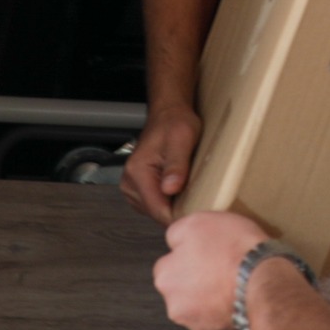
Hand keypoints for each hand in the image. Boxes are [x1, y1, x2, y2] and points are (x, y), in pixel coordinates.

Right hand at [120, 104, 199, 218]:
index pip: (158, 210)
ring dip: (174, 207)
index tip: (200, 214)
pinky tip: (180, 190)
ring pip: (157, 212)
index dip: (181, 215)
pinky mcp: (138, 190)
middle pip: (157, 214)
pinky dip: (170, 202)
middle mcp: (129, 183)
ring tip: (189, 190)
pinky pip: (156, 206)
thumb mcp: (182, 140)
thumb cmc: (175, 123)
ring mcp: (132, 188)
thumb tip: (170, 189)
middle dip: (178, 211)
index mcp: (137, 173)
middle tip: (199, 199)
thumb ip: (176, 165)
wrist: (168, 114)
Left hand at [154, 208, 268, 329]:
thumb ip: (176, 232)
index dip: (187, 253)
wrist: (265, 282)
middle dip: (196, 277)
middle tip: (218, 263)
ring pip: (199, 304)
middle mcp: (175, 305)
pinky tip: (237, 293)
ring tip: (231, 278)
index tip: (203, 249)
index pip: (168, 263)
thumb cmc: (234, 252)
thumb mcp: (198, 222)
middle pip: (182, 286)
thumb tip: (174, 240)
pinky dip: (224, 307)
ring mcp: (196, 323)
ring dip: (210, 294)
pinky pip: (216, 317)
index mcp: (165, 278)